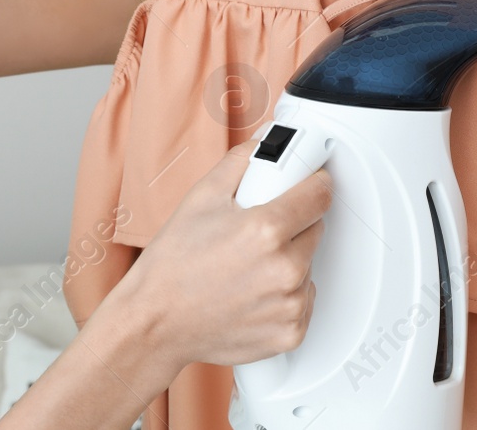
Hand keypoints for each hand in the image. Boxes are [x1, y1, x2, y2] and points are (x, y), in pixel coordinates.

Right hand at [120, 135, 332, 369]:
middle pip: (315, 229)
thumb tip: (268, 143)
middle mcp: (285, 269)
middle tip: (255, 232)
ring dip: (287, 262)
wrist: (156, 322)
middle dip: (292, 225)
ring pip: (307, 267)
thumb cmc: (172, 264)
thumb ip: (242, 162)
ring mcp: (290, 305)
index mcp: (267, 229)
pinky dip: (284, 297)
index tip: (306, 184)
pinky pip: (303, 302)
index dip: (311, 183)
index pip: (320, 194)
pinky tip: (252, 294)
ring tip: (247, 267)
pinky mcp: (290, 333)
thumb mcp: (201, 197)